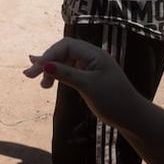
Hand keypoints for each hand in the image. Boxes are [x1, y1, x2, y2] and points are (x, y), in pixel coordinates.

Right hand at [23, 38, 137, 126]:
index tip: (35, 71)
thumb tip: (44, 65)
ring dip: (51, 68)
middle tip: (29, 76)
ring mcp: (91, 65)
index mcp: (94, 53)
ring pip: (64, 59)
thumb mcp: (87, 86)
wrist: (133, 117)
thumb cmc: (113, 100)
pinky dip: (58, 72)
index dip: (47, 56)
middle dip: (46, 61)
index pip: (64, 46)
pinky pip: (69, 67)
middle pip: (62, 51)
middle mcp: (92, 55)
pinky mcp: (90, 75)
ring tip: (40, 83)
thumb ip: (66, 74)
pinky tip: (46, 74)